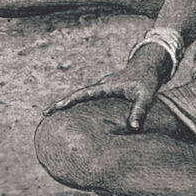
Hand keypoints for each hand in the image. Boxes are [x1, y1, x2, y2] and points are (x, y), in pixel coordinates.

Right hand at [44, 49, 167, 130]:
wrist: (149, 66)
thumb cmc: (147, 80)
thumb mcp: (146, 95)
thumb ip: (140, 111)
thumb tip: (134, 129)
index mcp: (107, 86)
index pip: (84, 94)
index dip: (70, 101)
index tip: (55, 108)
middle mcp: (102, 86)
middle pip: (78, 95)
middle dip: (62, 104)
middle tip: (45, 114)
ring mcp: (103, 89)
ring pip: (83, 97)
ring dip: (69, 105)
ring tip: (53, 118)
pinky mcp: (106, 92)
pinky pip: (89, 99)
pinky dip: (80, 106)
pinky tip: (75, 118)